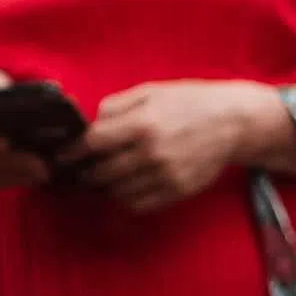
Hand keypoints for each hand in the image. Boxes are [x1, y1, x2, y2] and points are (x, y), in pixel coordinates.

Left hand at [47, 79, 282, 211]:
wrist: (233, 121)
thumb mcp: (150, 91)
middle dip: (86, 172)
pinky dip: (126, 198)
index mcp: (142, 123)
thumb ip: (115, 107)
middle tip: (79, 170)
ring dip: (105, 187)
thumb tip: (88, 126)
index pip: (92, 144)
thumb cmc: (188, 101)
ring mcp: (165, 176)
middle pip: (101, 173)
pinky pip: (138, 204)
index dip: (72, 152)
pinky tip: (126, 185)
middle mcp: (152, 153)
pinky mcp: (177, 192)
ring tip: (103, 177)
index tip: (62, 157)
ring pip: (117, 192)